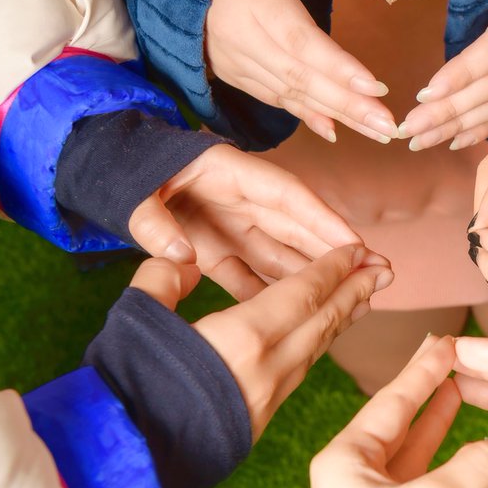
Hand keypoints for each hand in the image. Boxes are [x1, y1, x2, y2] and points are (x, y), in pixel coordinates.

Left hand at [129, 142, 365, 299]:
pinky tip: (301, 315)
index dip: (324, 221)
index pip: (288, 197)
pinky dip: (274, 292)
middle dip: (337, 251)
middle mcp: (242, 200)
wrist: (108, 172)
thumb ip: (153, 221)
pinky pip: (251, 274)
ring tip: (356, 296)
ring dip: (316, 275)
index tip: (355, 246)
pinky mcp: (217, 249)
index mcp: (229, 172)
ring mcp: (233, 225)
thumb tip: (179, 256)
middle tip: (379, 272)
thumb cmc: (128, 172)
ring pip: (283, 254)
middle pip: (298, 227)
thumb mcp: (135, 189)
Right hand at [131, 245, 392, 437]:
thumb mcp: (137, 320)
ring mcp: (269, 397)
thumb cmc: (126, 389)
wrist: (127, 463)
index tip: (359, 250)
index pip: (304, 293)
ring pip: (317, 348)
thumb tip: (184, 262)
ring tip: (363, 297)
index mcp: (244, 337)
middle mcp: (269, 367)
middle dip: (355, 291)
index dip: (335, 269)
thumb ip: (164, 281)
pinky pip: (300, 370)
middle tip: (383, 269)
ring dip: (343, 318)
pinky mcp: (261, 419)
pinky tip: (320, 337)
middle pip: (324, 321)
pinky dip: (319, 344)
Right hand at [206, 0, 397, 143]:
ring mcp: (230, 56)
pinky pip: (274, 99)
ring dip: (336, 115)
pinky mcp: (232, 72)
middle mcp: (235, 30)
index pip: (299, 38)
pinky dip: (307, 116)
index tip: (376, 87)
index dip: (337, 66)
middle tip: (388, 124)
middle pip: (297, 75)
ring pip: (288, 93)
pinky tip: (337, 130)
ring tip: (378, 131)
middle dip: (347, 104)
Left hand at [308, 335, 487, 487]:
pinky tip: (460, 444)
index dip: (422, 371)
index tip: (446, 342)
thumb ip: (467, 472)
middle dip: (424, 385)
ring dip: (434, 417)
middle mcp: (353, 475)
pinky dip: (440, 454)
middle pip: (396, 418)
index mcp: (344, 462)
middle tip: (447, 352)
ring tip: (456, 388)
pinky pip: (418, 476)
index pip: (391, 401)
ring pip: (408, 447)